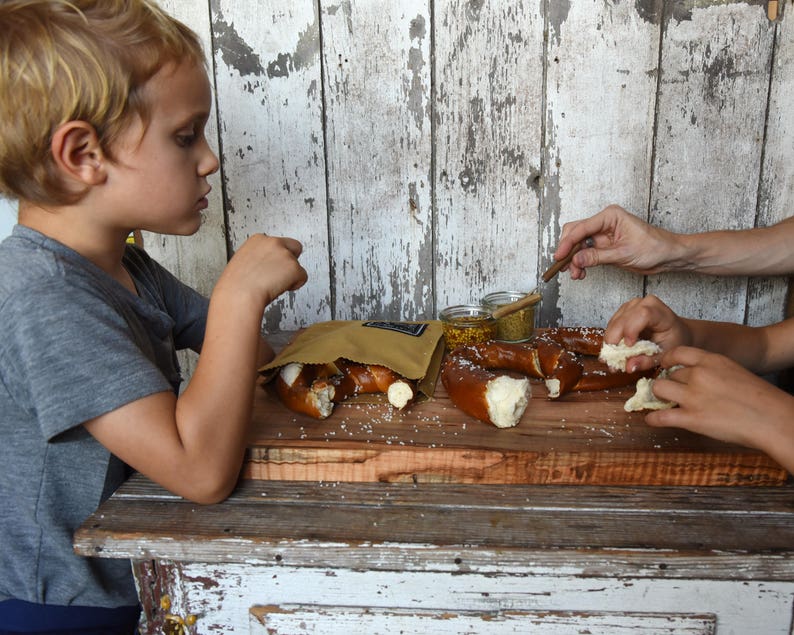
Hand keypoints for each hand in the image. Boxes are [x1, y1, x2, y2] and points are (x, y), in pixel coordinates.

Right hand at [217, 233, 306, 307]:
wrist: (239, 295)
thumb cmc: (235, 286)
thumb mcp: (242, 262)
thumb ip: (257, 258)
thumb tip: (266, 266)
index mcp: (258, 239)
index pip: (276, 243)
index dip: (275, 258)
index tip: (270, 269)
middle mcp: (273, 243)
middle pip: (294, 247)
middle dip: (291, 260)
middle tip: (281, 275)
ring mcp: (284, 254)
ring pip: (298, 265)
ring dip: (290, 276)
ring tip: (273, 286)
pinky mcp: (294, 267)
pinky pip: (303, 277)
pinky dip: (295, 285)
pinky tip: (279, 289)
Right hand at [555, 204, 675, 278]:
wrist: (669, 255)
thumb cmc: (655, 247)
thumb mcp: (624, 254)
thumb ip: (597, 257)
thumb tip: (576, 260)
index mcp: (610, 216)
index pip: (581, 228)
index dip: (567, 243)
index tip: (559, 256)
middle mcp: (604, 223)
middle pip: (575, 233)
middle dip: (568, 251)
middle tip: (565, 267)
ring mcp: (603, 234)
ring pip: (578, 245)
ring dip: (574, 259)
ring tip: (576, 274)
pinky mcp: (604, 246)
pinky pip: (586, 253)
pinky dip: (581, 262)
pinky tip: (582, 272)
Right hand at [604, 295, 691, 371]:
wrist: (675, 331)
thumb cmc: (673, 340)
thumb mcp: (665, 354)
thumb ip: (647, 361)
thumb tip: (629, 367)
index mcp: (659, 311)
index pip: (642, 314)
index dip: (631, 330)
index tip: (628, 346)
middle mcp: (643, 304)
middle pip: (622, 319)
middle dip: (615, 340)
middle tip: (613, 359)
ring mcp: (631, 305)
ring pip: (613, 323)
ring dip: (611, 341)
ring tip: (615, 356)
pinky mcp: (623, 310)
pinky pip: (611, 324)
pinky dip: (611, 338)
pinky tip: (615, 348)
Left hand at [647, 347, 793, 461]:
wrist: (772, 419)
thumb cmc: (758, 397)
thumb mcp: (733, 370)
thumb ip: (711, 370)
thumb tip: (691, 375)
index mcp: (711, 360)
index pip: (677, 352)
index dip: (667, 360)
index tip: (665, 367)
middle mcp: (699, 375)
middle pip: (668, 374)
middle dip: (669, 384)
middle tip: (672, 393)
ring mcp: (693, 397)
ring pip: (658, 389)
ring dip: (658, 397)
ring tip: (664, 403)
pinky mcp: (691, 419)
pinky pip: (659, 416)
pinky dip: (652, 419)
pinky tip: (653, 420)